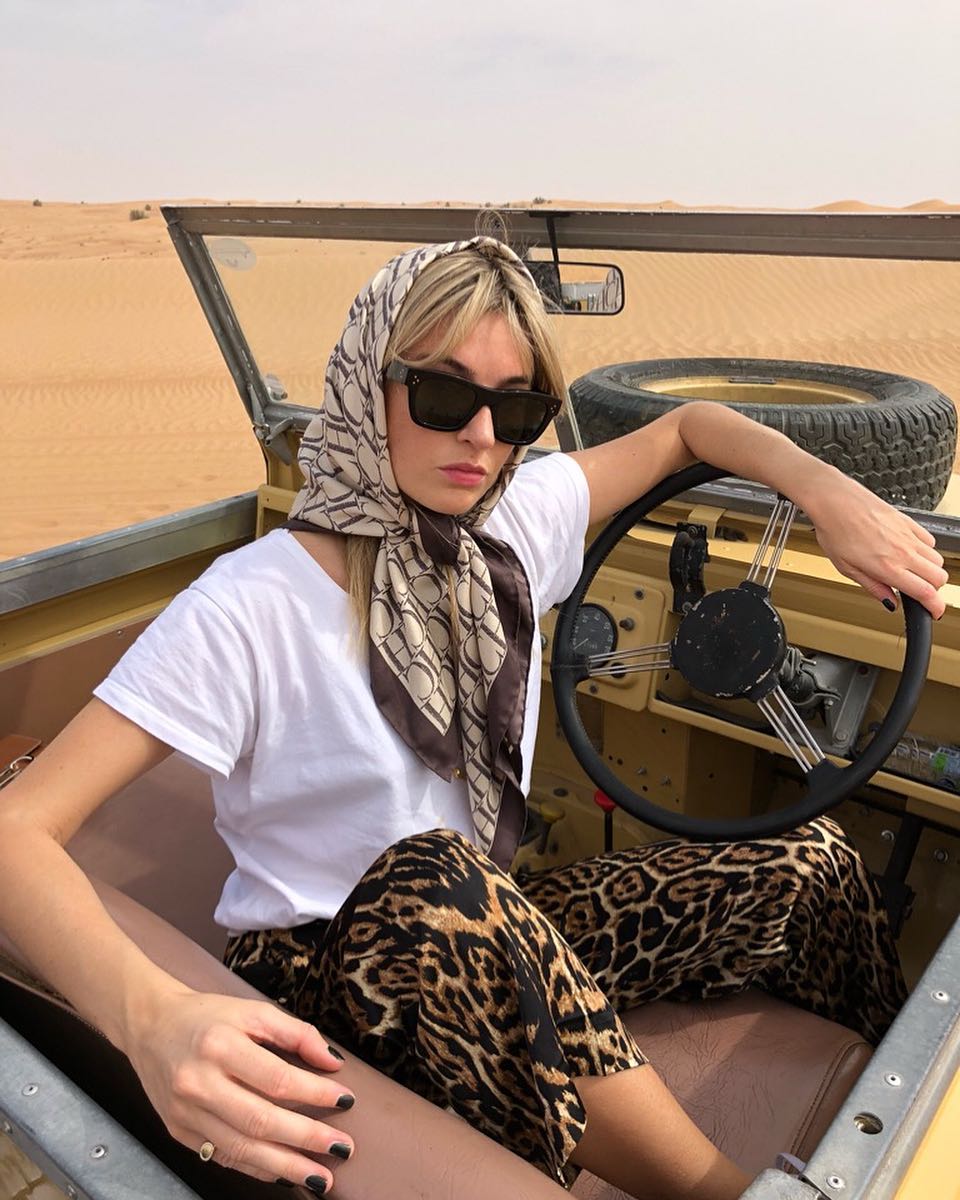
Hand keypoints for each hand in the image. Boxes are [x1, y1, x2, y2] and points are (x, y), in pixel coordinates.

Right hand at [126, 988, 354, 1189]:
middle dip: (307, 1138)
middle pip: (260, 1121)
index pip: (276, 1078)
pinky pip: (223, 1156)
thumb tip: (333, 1062)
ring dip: (286, 1166)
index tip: (346, 1100)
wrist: (150, 1026)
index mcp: (220, 1046)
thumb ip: (295, 1033)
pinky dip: (256, 1168)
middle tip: (342, 1148)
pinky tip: (283, 1173)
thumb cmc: (208, 1016)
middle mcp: (200, 1083)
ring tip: (321, 1176)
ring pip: (242, 1148)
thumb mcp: (253, 1010)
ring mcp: (186, 1113)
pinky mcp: (178, 1132)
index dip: (315, 1093)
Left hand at [805, 473, 948, 618]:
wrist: (834, 500)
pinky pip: (930, 540)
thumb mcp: (847, 569)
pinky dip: (925, 550)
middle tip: (917, 591)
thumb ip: (874, 587)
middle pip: (939, 577)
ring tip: (910, 571)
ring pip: (937, 559)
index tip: (933, 612)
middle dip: (933, 589)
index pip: (926, 592)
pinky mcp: (908, 521)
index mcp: (888, 567)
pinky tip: (908, 551)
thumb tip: (890, 603)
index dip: (935, 607)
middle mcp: (903, 551)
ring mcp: (908, 535)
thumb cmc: (835, 531)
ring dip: (929, 570)